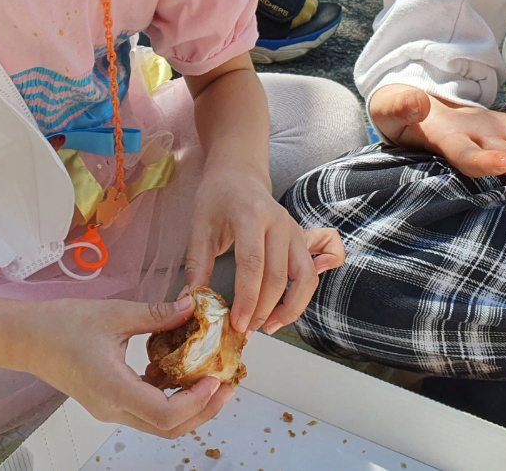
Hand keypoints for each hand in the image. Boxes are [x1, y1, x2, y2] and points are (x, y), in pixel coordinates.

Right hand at [21, 296, 233, 437]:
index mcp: (114, 389)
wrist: (25, 338)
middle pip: (169, 428)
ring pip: (159, 423)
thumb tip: (191, 308)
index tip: (216, 379)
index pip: (166, 415)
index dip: (198, 402)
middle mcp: (112, 408)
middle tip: (227, 384)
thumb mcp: (113, 314)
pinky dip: (168, 398)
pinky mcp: (107, 402)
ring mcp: (109, 409)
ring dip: (189, 406)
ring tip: (208, 377)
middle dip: (204, 410)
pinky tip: (176, 372)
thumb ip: (156, 315)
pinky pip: (145, 411)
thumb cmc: (60, 325)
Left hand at [185, 165, 344, 335]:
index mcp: (251, 216)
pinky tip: (289, 307)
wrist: (238, 174)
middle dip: (263, 310)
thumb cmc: (217, 198)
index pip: (253, 264)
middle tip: (246, 331)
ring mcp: (295, 231)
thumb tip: (191, 302)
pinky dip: (305, 293)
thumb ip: (197, 265)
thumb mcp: (200, 227)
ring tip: (268, 326)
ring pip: (305, 278)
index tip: (236, 323)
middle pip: (279, 276)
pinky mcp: (302, 239)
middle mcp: (280, 223)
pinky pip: (314, 271)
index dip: (246, 298)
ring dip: (290, 308)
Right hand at [369, 84, 505, 182]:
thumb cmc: (400, 114)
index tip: (505, 162)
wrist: (417, 119)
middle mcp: (479, 151)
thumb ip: (399, 106)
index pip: (466, 160)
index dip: (485, 163)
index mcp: (446, 145)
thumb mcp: (390, 106)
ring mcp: (499, 146)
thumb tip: (416, 102)